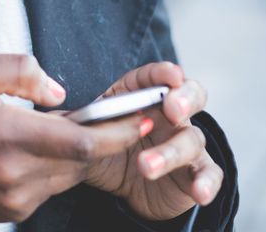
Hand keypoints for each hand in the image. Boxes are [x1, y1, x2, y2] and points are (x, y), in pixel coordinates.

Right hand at [0, 52, 147, 221]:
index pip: (82, 142)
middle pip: (81, 162)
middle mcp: (14, 173)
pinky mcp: (10, 212)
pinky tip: (32, 151)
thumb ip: (18, 70)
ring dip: (73, 155)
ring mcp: (13, 198)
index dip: (118, 132)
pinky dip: (51, 170)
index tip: (141, 118)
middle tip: (110, 119)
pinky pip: (47, 190)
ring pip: (67, 177)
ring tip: (56, 130)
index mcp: (6, 134)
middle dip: (101, 141)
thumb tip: (60, 93)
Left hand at [83, 62, 223, 220]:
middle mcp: (171, 113)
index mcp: (141, 95)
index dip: (163, 73)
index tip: (170, 75)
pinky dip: (207, 183)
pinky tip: (199, 192)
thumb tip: (56, 121)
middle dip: (184, 99)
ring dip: (171, 153)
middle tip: (172, 108)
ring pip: (191, 139)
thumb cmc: (108, 150)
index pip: (155, 76)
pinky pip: (210, 173)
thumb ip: (79, 126)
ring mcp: (186, 140)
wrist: (127, 189)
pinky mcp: (197, 170)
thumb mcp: (90, 136)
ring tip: (145, 167)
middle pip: (190, 96)